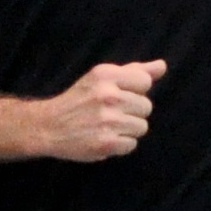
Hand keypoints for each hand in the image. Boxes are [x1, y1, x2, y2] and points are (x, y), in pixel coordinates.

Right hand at [35, 59, 161, 162]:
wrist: (48, 125)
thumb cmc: (79, 100)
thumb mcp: (102, 78)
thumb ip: (134, 71)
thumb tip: (162, 66)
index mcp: (106, 75)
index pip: (145, 82)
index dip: (136, 91)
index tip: (120, 95)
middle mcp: (107, 95)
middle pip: (146, 106)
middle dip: (132, 112)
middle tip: (111, 113)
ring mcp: (107, 120)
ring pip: (142, 127)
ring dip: (128, 129)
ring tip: (108, 126)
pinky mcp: (106, 142)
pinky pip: (131, 144)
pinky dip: (120, 144)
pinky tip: (105, 138)